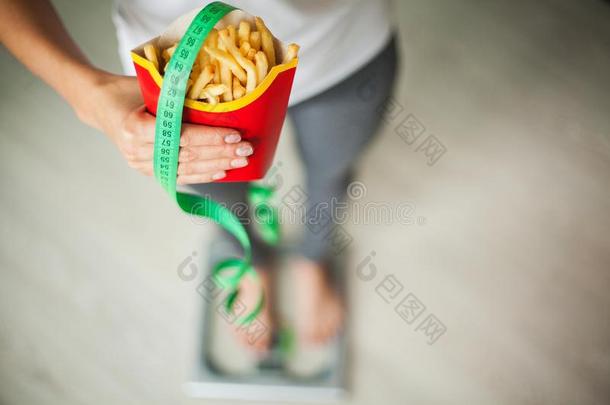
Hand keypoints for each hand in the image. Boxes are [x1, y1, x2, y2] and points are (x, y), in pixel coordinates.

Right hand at [80, 73, 252, 183]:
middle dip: (221, 153)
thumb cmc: (129, 90)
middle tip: (247, 149)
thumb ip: (178, 98)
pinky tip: (222, 172)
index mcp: (135, 126)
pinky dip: (203, 174)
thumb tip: (221, 101)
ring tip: (240, 161)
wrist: (102, 105)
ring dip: (217, 165)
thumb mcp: (151, 86)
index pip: (182, 136)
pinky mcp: (147, 170)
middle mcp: (136, 150)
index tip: (235, 134)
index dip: (210, 137)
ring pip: (186, 168)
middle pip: (188, 155)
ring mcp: (141, 164)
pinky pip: (179, 175)